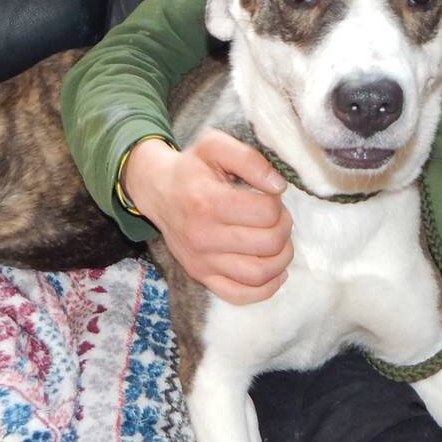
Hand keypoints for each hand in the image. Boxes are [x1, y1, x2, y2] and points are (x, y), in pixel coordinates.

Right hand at [124, 130, 292, 304]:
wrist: (157, 190)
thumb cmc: (191, 167)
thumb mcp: (215, 146)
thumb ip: (250, 160)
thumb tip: (278, 186)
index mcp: (207, 201)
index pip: (266, 212)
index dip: (277, 202)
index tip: (269, 195)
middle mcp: (202, 236)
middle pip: (268, 244)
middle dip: (284, 226)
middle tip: (278, 215)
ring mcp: (201, 261)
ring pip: (259, 274)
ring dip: (282, 257)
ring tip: (278, 239)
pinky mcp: (201, 276)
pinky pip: (240, 295)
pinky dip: (266, 288)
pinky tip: (275, 270)